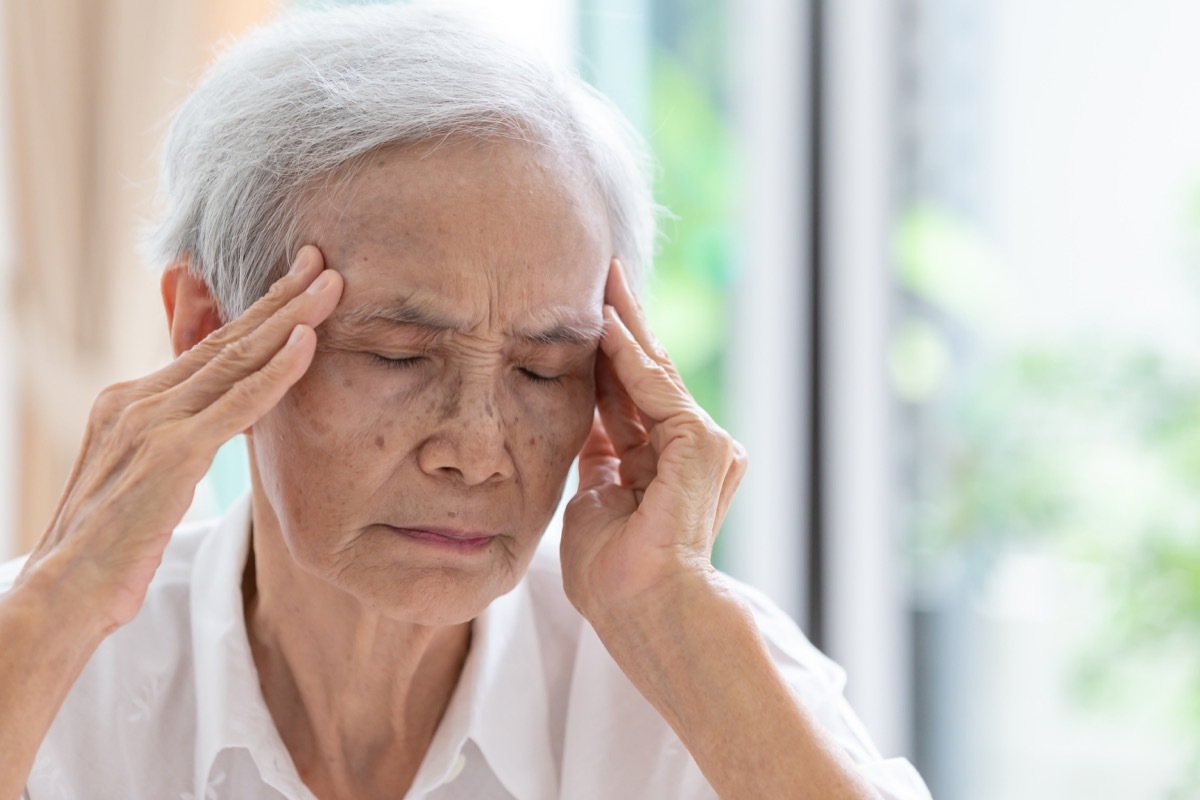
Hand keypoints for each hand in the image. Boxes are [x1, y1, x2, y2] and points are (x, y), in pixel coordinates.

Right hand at [15, 246, 342, 634]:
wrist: (63, 593)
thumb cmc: (109, 548)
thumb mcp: (146, 481)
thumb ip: (179, 444)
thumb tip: (222, 428)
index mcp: (130, 401)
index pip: (207, 348)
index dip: (256, 312)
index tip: (295, 282)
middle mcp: (137, 399)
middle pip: (226, 339)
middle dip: (279, 297)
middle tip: (321, 260)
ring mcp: (153, 422)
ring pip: (236, 358)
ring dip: (290, 317)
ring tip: (330, 284)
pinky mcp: (171, 453)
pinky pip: (237, 403)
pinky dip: (277, 370)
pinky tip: (309, 341)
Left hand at [560, 259, 747, 623]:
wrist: (643, 608)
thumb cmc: (614, 576)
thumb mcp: (593, 499)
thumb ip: (598, 458)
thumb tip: (585, 423)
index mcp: (659, 464)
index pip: (628, 398)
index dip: (605, 357)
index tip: (585, 318)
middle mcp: (687, 449)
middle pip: (646, 376)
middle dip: (623, 325)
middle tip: (603, 275)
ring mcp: (702, 445)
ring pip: (654, 373)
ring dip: (627, 325)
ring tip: (605, 279)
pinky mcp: (703, 443)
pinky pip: (658, 389)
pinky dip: (631, 356)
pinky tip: (609, 322)